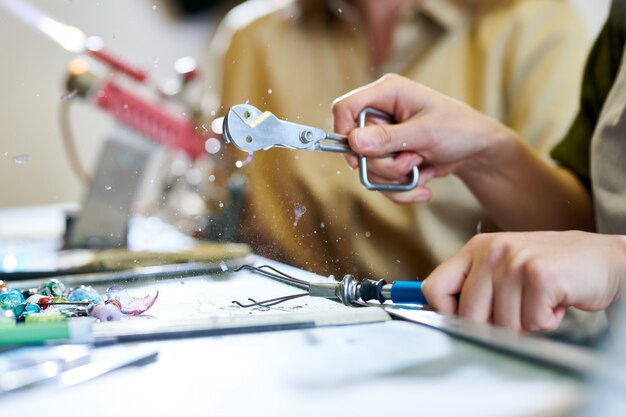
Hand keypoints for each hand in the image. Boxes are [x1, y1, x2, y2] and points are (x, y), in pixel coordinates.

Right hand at [331, 74, 517, 203]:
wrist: (476, 151)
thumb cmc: (458, 129)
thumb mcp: (426, 132)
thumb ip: (389, 137)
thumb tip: (354, 142)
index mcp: (386, 93)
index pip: (345, 107)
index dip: (344, 131)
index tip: (357, 156)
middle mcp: (380, 114)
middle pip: (356, 147)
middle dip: (384, 164)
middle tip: (412, 161)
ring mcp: (383, 138)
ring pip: (368, 169)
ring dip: (395, 178)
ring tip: (421, 169)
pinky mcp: (388, 157)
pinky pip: (380, 182)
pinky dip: (401, 189)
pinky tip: (423, 184)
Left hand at [421, 231, 625, 331]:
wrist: (602, 260)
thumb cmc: (550, 269)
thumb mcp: (504, 269)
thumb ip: (475, 288)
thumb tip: (446, 318)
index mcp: (477, 248)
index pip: (435, 287)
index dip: (445, 313)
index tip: (459, 322)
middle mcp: (492, 250)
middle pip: (468, 314)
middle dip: (494, 325)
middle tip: (517, 311)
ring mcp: (515, 261)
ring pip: (502, 324)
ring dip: (525, 323)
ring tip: (539, 301)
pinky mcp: (540, 275)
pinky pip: (531, 322)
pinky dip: (546, 321)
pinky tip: (555, 301)